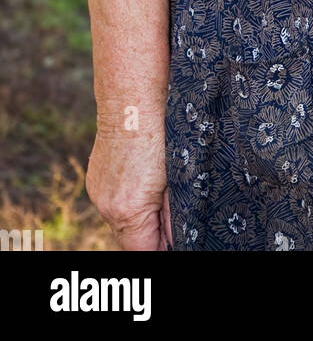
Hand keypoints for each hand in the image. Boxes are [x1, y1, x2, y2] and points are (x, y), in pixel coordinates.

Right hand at [86, 126, 172, 250]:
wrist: (131, 101)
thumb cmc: (161, 134)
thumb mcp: (177, 177)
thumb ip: (175, 215)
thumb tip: (176, 240)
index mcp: (129, 210)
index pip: (143, 252)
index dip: (162, 248)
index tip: (175, 240)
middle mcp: (107, 207)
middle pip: (130, 240)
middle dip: (151, 234)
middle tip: (171, 217)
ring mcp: (97, 194)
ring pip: (121, 222)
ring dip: (139, 217)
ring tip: (158, 193)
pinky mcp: (94, 181)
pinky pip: (112, 203)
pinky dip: (127, 200)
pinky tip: (142, 180)